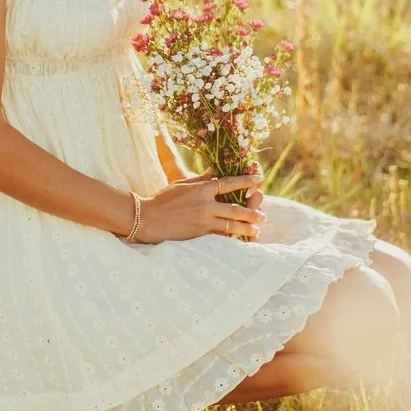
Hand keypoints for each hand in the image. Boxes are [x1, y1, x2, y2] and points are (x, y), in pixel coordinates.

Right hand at [134, 173, 264, 242]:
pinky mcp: (199, 234)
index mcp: (202, 189)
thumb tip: (215, 170)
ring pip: (231, 224)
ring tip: (257, 230)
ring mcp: (204, 221)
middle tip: (263, 216)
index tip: (259, 179)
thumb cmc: (163, 199)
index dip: (246, 180)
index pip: (229, 183)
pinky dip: (232, 237)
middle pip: (236, 208)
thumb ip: (201, 178)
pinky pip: (220, 236)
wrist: (148, 218)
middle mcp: (206, 204)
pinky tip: (240, 240)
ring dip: (247, 227)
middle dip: (252, 212)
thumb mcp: (182, 184)